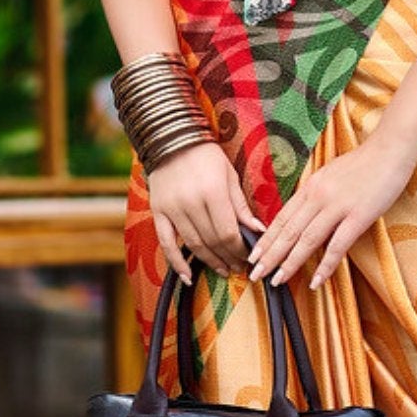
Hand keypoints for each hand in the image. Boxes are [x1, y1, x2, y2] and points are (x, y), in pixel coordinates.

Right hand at [147, 141, 264, 281]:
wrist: (171, 139)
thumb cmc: (206, 156)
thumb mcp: (230, 175)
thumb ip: (241, 205)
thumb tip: (258, 231)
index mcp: (213, 192)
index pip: (229, 232)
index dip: (240, 249)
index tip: (249, 256)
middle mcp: (191, 203)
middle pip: (213, 241)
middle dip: (229, 257)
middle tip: (240, 266)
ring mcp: (172, 209)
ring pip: (194, 245)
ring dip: (210, 261)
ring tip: (224, 270)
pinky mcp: (158, 212)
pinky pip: (166, 243)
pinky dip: (176, 262)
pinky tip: (188, 277)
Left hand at [247, 134, 416, 291]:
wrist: (391, 149)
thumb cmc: (364, 162)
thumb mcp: (330, 174)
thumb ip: (316, 193)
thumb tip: (303, 211)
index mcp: (310, 186)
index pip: (281, 218)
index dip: (266, 239)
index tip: (254, 255)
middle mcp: (318, 196)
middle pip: (288, 231)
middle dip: (269, 256)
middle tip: (255, 274)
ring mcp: (338, 206)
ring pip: (307, 240)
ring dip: (290, 263)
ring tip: (277, 280)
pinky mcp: (359, 216)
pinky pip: (337, 245)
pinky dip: (325, 266)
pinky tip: (316, 281)